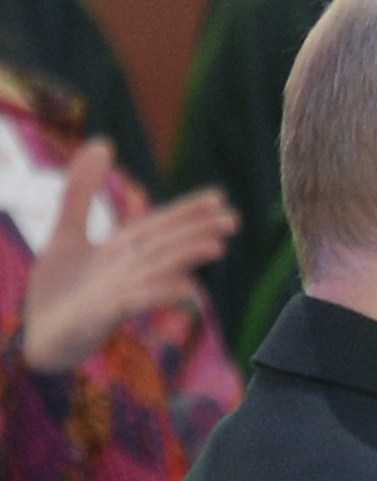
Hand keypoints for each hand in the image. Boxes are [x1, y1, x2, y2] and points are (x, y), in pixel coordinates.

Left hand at [19, 143, 234, 373]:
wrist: (39, 338)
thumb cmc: (59, 291)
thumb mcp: (66, 233)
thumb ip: (82, 191)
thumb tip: (103, 143)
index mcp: (122, 251)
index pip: (159, 226)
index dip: (186, 211)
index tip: (219, 198)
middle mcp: (127, 271)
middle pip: (165, 246)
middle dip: (196, 233)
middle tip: (232, 220)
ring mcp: (118, 294)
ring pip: (157, 272)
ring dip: (184, 259)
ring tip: (214, 246)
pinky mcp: (103, 316)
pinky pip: (133, 304)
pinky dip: (157, 295)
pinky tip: (181, 288)